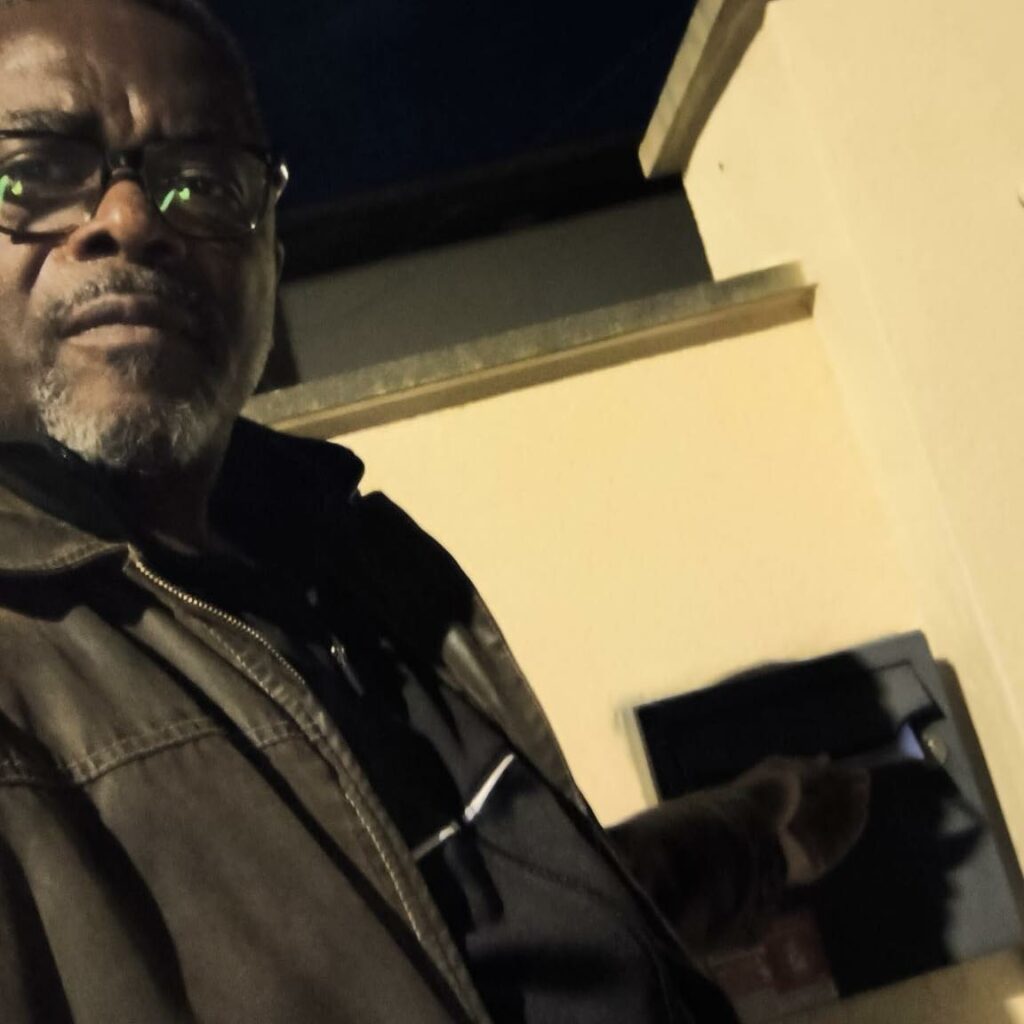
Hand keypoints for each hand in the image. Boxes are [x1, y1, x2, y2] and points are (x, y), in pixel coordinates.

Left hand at [733, 756, 870, 885]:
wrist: (748, 835)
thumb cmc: (762, 795)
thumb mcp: (784, 772)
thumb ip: (808, 768)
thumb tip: (826, 759)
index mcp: (778, 796)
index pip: (811, 786)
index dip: (832, 777)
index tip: (855, 768)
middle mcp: (791, 819)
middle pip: (824, 804)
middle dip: (844, 790)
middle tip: (865, 779)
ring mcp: (803, 841)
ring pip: (833, 822)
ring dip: (851, 806)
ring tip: (865, 791)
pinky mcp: (816, 861)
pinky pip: (838, 842)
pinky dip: (851, 826)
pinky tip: (862, 810)